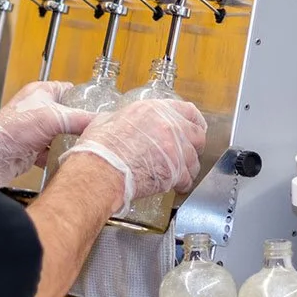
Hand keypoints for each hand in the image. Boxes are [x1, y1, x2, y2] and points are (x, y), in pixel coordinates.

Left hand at [0, 80, 95, 187]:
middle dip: (79, 124)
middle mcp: (38, 108)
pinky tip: (66, 157)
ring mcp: (34, 128)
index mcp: (42, 92)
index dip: (84, 99)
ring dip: (69, 140)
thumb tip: (100, 122)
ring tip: (82, 144)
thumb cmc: (14, 128)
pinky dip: (58, 154)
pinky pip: (51, 149)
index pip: (70, 90)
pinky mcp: (32, 146)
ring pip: (60, 133)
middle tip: (93, 129)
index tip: (98, 108)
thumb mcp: (54, 118)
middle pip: (67, 114)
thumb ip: (80, 119)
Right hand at [61, 99, 207, 212]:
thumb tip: (108, 119)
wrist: (101, 170)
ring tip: (180, 173)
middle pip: (197, 135)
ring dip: (188, 167)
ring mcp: (175, 149)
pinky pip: (188, 179)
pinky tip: (176, 186)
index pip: (188, 111)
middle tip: (186, 153)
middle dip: (194, 145)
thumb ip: (117, 118)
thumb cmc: (100, 147)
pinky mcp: (176, 171)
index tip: (195, 127)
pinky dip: (183, 184)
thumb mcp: (105, 120)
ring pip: (194, 159)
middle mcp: (170, 126)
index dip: (194, 121)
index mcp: (155, 110)